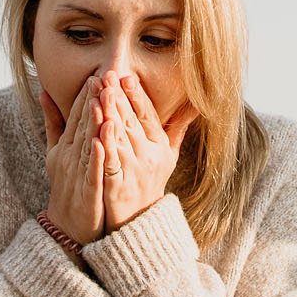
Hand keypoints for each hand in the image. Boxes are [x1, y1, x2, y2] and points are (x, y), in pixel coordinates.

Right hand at [40, 75, 107, 250]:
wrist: (68, 226)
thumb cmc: (67, 186)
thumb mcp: (56, 152)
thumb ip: (53, 123)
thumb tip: (43, 92)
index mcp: (66, 146)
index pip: (76, 117)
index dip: (85, 97)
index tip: (96, 76)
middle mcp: (69, 157)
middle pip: (82, 127)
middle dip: (91, 102)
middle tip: (102, 79)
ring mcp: (77, 175)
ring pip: (86, 146)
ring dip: (93, 124)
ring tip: (102, 103)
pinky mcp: (86, 193)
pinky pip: (91, 173)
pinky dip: (95, 157)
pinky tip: (102, 143)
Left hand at [101, 71, 194, 232]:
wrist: (139, 221)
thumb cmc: (150, 182)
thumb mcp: (169, 154)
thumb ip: (178, 127)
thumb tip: (198, 103)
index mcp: (159, 146)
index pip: (147, 115)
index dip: (137, 96)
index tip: (127, 76)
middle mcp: (150, 157)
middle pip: (132, 122)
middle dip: (119, 97)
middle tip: (107, 75)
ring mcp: (135, 171)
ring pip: (121, 138)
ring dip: (110, 115)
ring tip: (99, 95)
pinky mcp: (119, 186)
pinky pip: (112, 162)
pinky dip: (106, 145)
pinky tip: (99, 129)